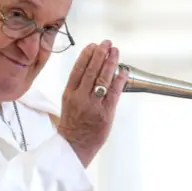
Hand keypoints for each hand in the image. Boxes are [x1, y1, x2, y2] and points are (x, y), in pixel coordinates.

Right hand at [57, 40, 126, 166]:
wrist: (73, 147)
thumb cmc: (72, 126)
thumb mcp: (68, 103)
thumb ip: (78, 88)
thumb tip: (91, 71)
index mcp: (69, 94)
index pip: (77, 69)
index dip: (86, 55)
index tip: (92, 46)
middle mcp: (80, 97)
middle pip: (91, 70)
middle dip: (100, 54)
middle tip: (106, 44)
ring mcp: (93, 105)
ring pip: (102, 78)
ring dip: (110, 63)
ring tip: (115, 51)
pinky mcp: (105, 113)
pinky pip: (114, 92)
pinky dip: (119, 79)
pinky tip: (123, 70)